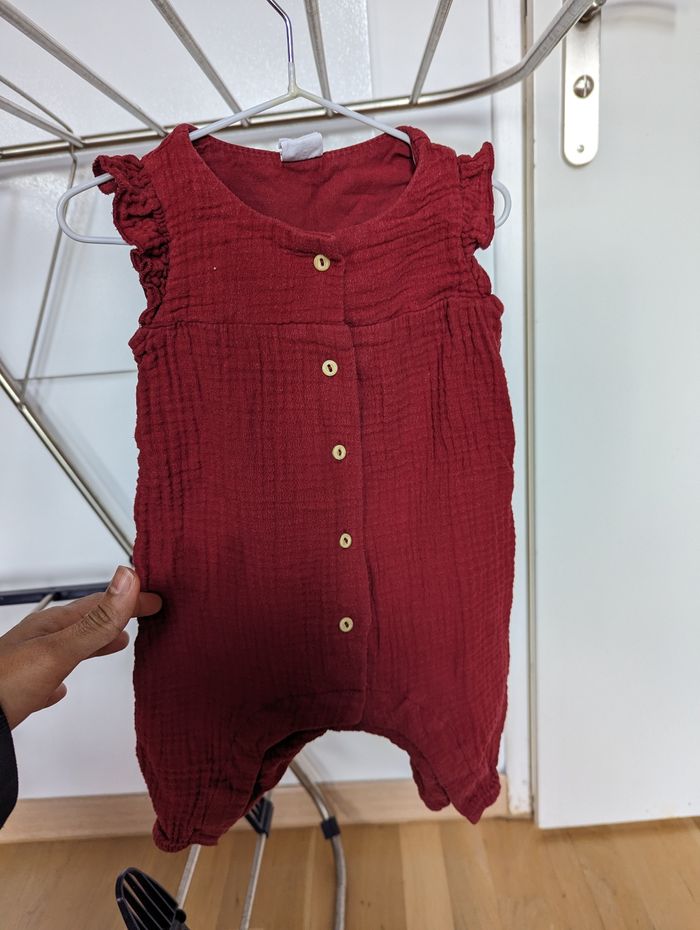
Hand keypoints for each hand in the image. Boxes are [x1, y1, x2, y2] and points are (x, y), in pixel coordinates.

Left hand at [0, 565, 161, 729]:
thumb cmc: (5, 686)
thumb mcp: (60, 650)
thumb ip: (98, 620)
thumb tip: (127, 577)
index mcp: (50, 626)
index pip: (101, 603)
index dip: (132, 599)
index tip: (157, 599)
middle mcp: (38, 641)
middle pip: (85, 622)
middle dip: (116, 617)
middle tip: (143, 614)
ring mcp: (26, 666)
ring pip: (69, 647)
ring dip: (95, 642)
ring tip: (116, 644)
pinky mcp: (18, 694)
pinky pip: (47, 678)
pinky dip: (63, 676)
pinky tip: (59, 689)